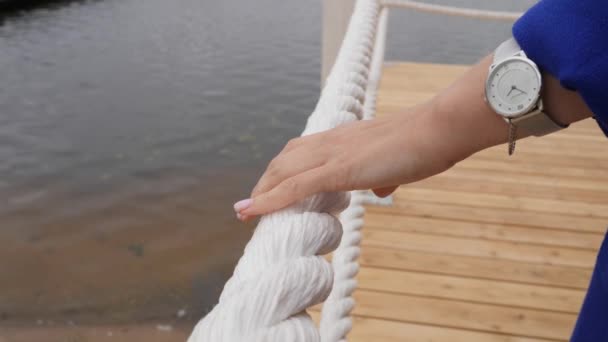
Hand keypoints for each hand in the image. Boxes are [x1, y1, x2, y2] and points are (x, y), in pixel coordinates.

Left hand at [233, 53, 591, 219]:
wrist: (437, 130)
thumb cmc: (423, 145)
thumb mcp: (396, 165)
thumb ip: (384, 177)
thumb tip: (381, 190)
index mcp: (344, 139)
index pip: (302, 152)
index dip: (282, 171)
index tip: (271, 189)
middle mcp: (332, 141)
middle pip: (285, 160)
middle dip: (266, 183)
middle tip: (252, 205)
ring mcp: (333, 153)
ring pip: (283, 171)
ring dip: (262, 192)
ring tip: (246, 212)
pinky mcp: (340, 169)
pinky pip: (295, 186)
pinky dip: (269, 200)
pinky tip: (250, 212)